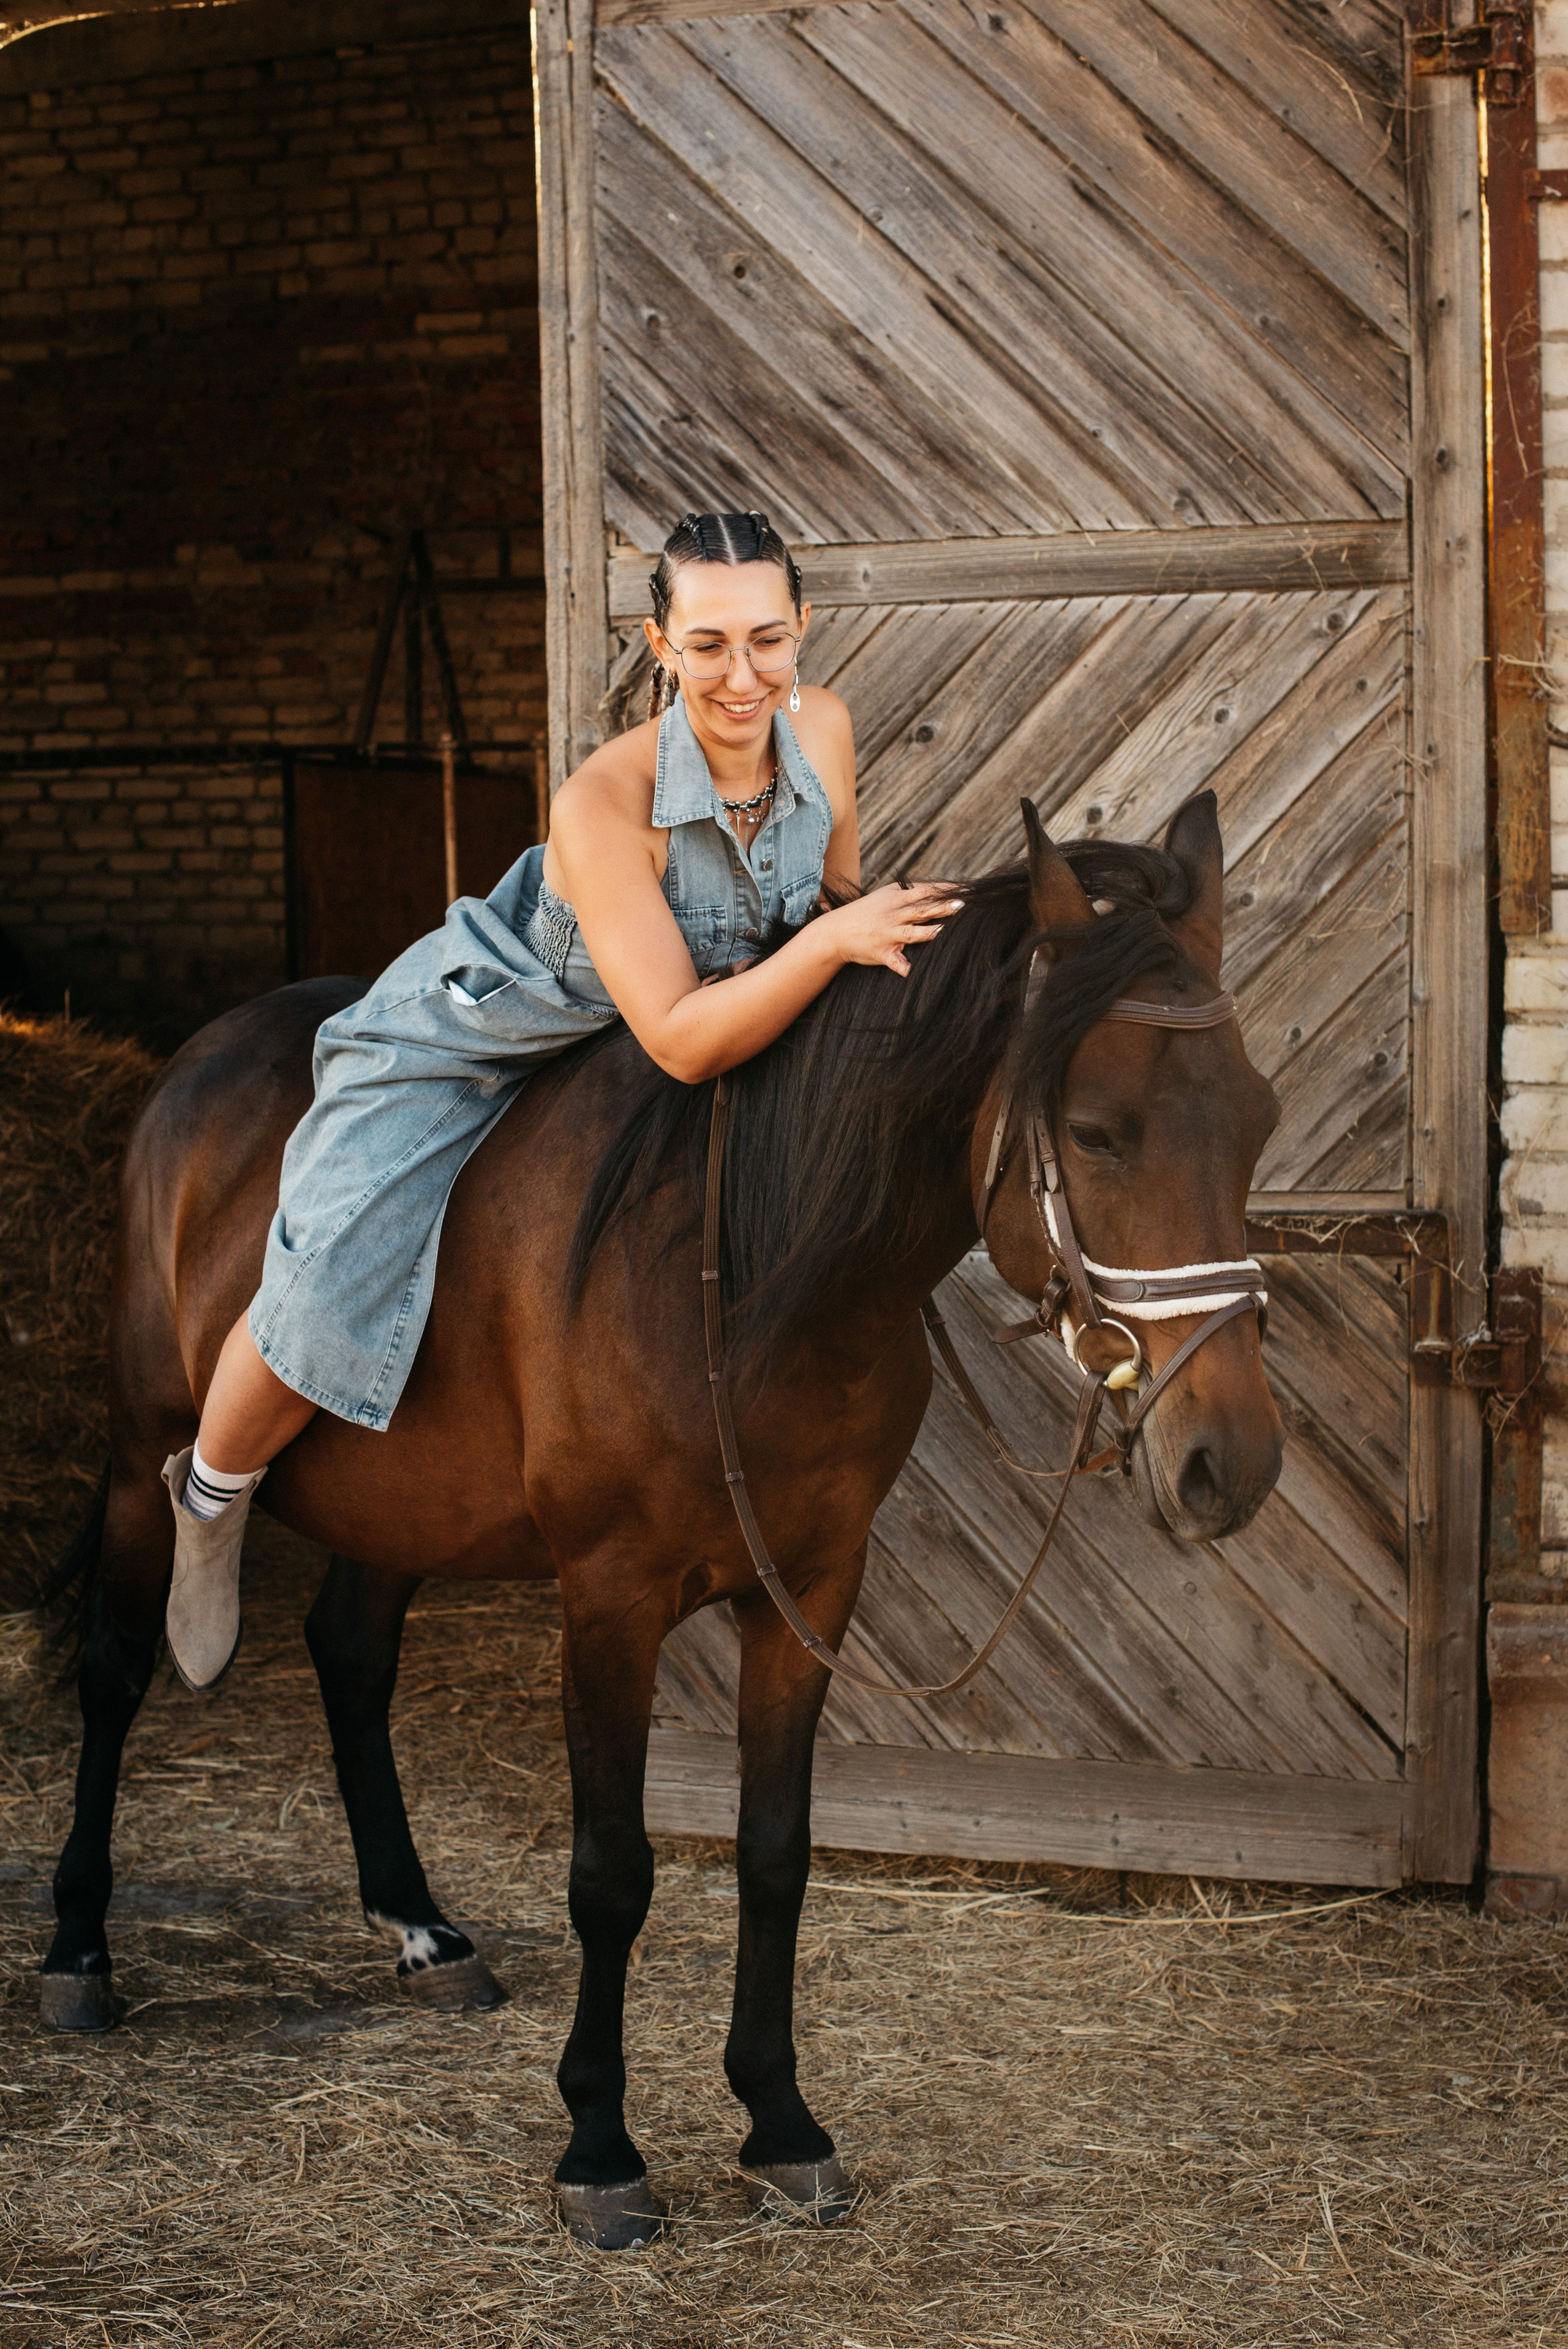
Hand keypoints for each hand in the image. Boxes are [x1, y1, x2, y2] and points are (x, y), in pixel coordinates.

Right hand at [819, 882, 963, 976]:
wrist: (835, 932)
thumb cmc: (864, 913)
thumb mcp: (883, 896)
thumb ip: (907, 893)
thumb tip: (932, 889)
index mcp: (895, 898)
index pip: (925, 891)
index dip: (945, 890)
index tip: (965, 889)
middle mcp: (893, 915)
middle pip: (922, 909)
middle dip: (943, 907)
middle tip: (963, 904)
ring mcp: (888, 934)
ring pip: (913, 933)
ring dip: (931, 932)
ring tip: (947, 931)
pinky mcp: (883, 953)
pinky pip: (897, 962)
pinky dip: (906, 968)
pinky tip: (915, 973)